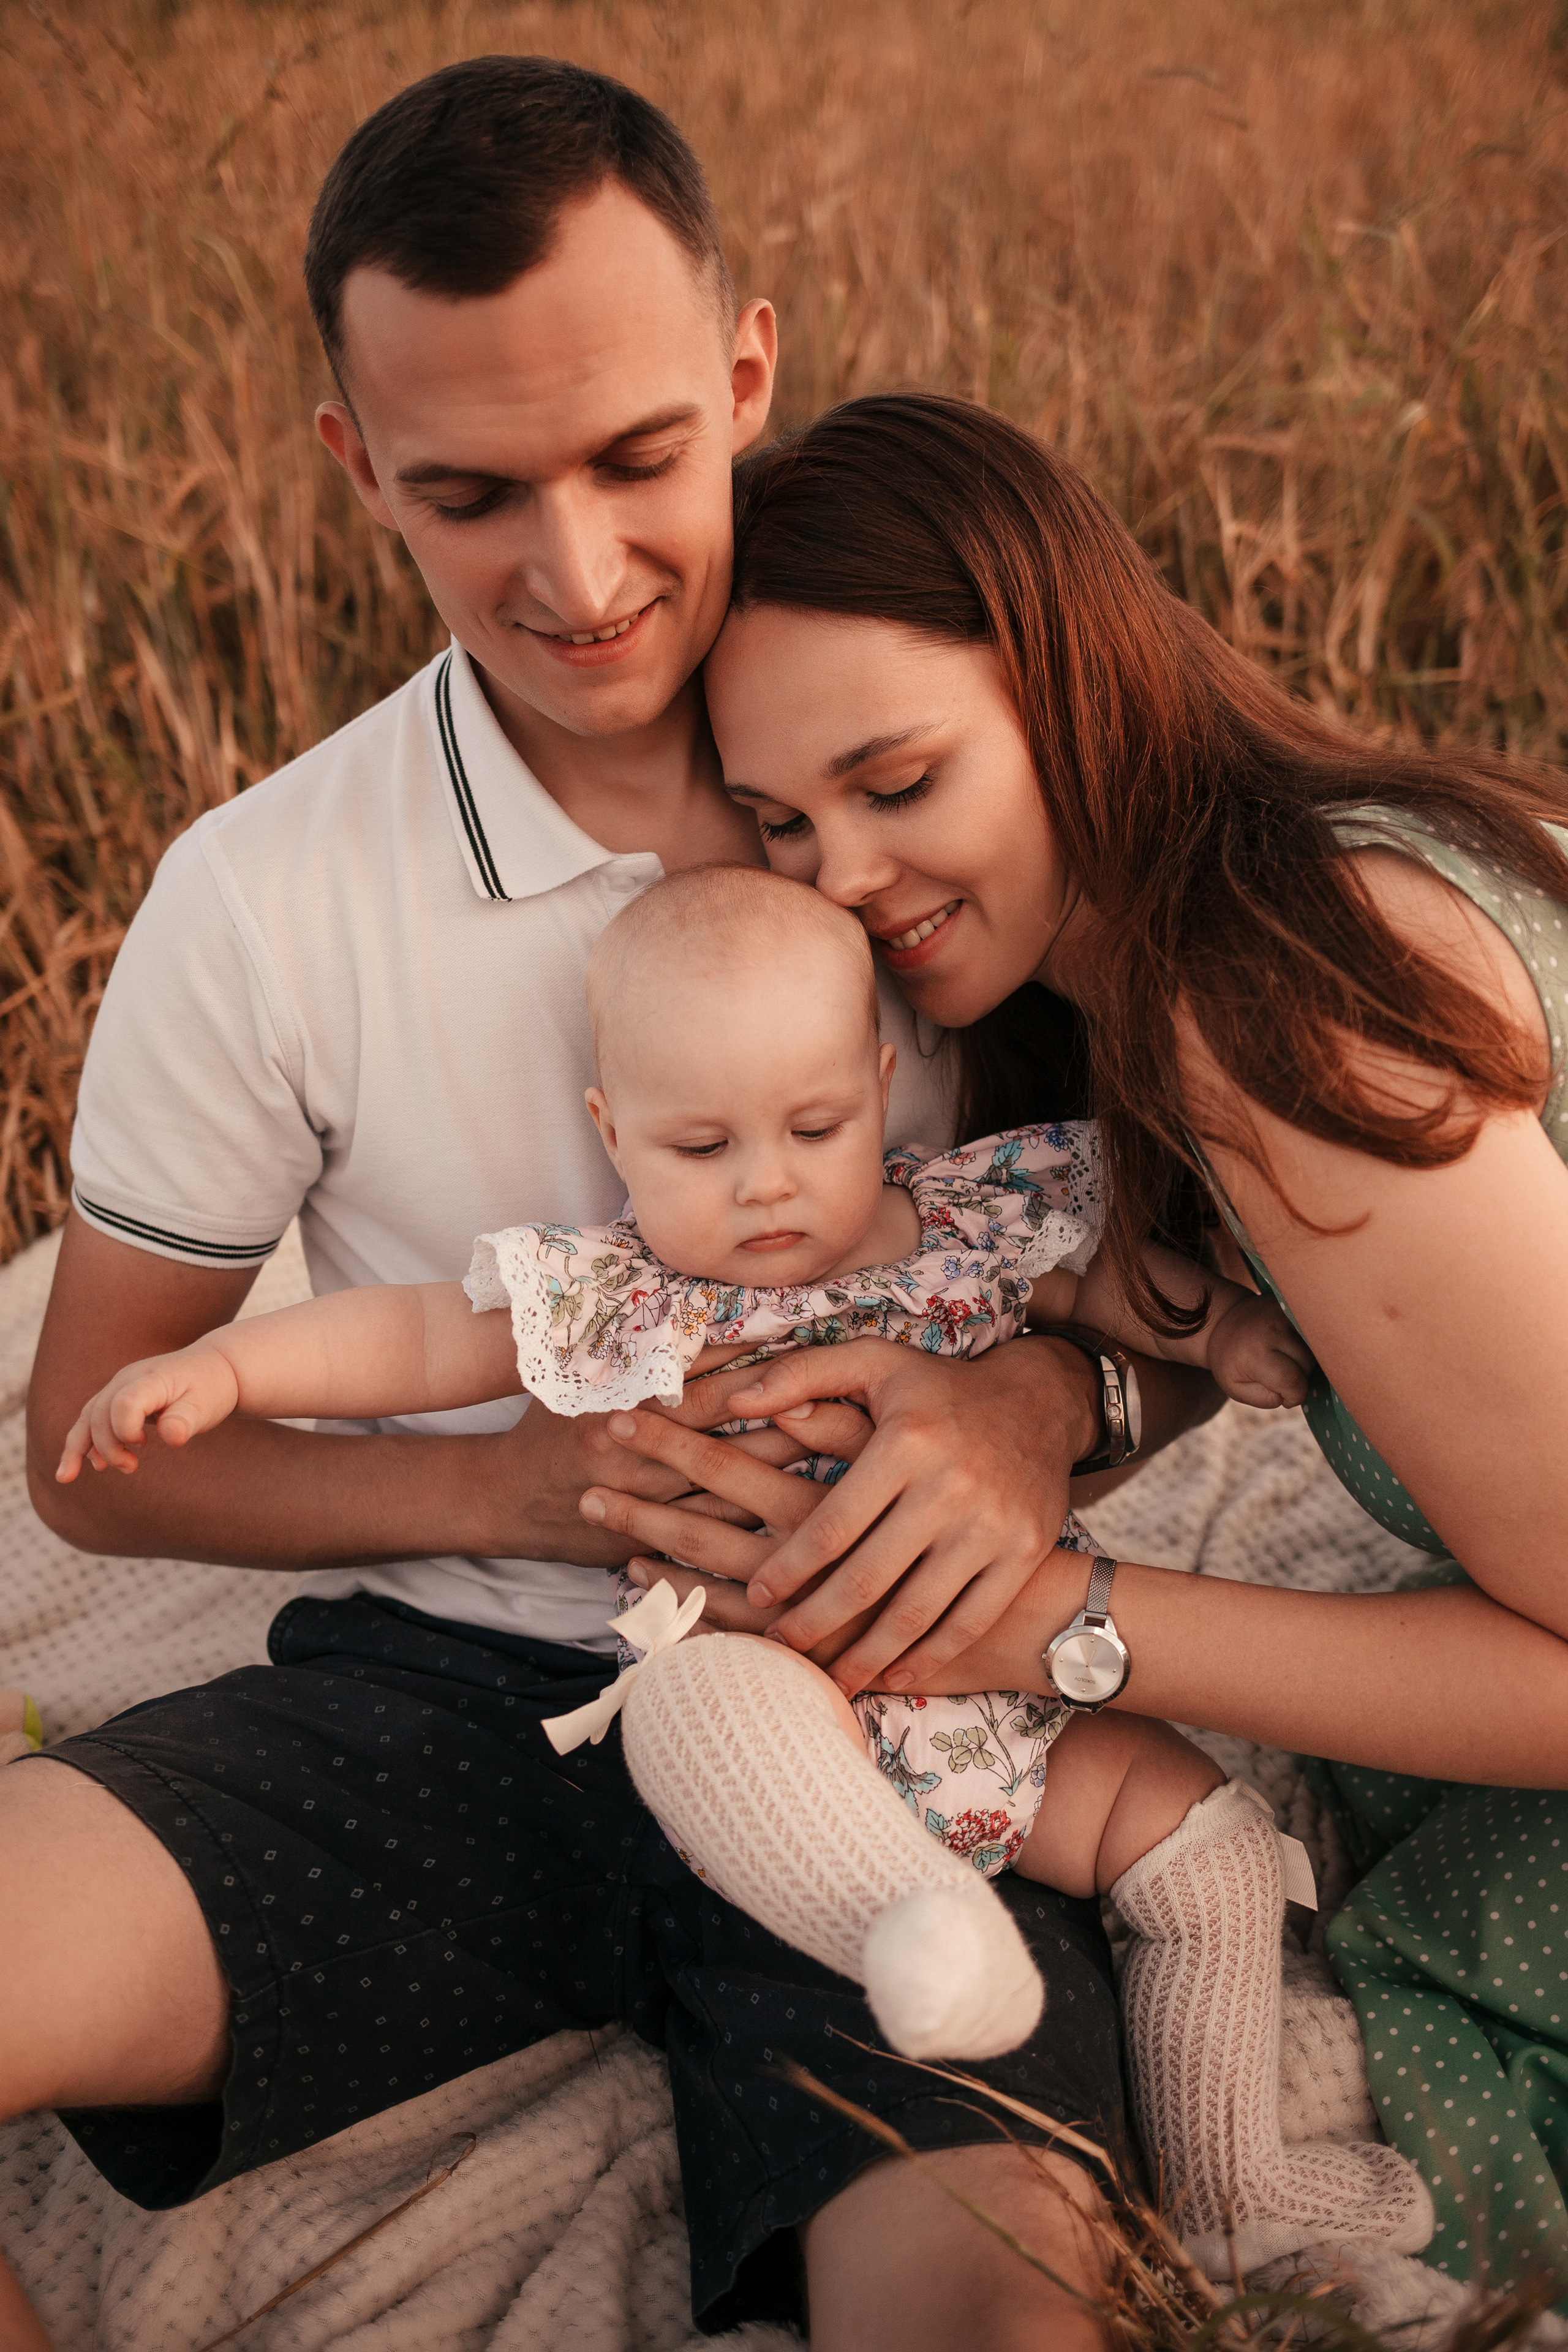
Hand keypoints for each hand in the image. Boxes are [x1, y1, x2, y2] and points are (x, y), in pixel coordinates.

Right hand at [56, 1343, 241, 1479]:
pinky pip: (91, 1418)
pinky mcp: (118, 1396)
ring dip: (78, 1446)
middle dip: (107, 1446)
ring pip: (88, 1415)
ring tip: (68, 1477)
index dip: (125, 1430)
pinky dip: (82, 1442)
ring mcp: (120, 1385)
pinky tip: (82, 1466)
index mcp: (151, 1379)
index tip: (144, 1444)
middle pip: (100, 1413)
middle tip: (131, 1468)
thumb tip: (172, 1437)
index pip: (124, 1403)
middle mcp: (128, 1378)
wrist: (215, 1368)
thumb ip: (187, 1420)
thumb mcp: (207, 1405)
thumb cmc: (211, 1388)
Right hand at [481, 1351, 874, 1565]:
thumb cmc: (549, 1429)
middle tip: (857, 1403)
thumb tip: (703, 1312)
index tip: (813, 1348)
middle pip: (732, 1440)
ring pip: (735, 1496)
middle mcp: (634, 1460)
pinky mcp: (650, 1551)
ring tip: (856, 1461)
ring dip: (789, 1479)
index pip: (704, 1382)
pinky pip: (717, 1548)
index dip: (760, 1367)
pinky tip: (813, 1527)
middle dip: (794, 1423)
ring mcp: (643, 1510)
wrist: (502, 1503)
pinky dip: (762, 1537)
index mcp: (620, 1408)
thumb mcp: (579, 1376)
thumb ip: (637, 1351)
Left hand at [587, 1334, 1099, 1691]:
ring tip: (827, 1681)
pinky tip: (894, 1674)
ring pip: (916, 1612)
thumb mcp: (874, 1362)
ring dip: (866, 1655)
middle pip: (868, 1578)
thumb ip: (801, 1374)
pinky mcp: (1024, 1554)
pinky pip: (968, 1620)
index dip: (790, 1568)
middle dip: (816, 1623)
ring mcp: (992, 1527)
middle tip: (778, 1648)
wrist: (1043, 1404)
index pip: (833, 1524)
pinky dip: (929, 1656)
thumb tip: (736, 1398)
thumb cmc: (939, 1388)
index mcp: (905, 1442)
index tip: (760, 1596)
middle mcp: (951, 1487)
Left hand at [1205, 1292, 1315, 1409]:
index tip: (1287, 1398)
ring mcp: (1284, 1314)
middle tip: (1280, 1375)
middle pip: (1307, 1364)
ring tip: (1284, 1360)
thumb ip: (1264, 1398)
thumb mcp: (1235, 1388)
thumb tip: (1290, 1395)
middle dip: (1300, 1377)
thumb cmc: (1230, 1360)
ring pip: (1314, 1348)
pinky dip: (1307, 1344)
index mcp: (1255, 1353)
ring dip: (1304, 1361)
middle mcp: (1272, 1330)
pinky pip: (1312, 1332)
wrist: (1222, 1321)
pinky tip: (1290, 1346)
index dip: (1295, 1396)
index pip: (1292, 1381)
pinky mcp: (1292, 1306)